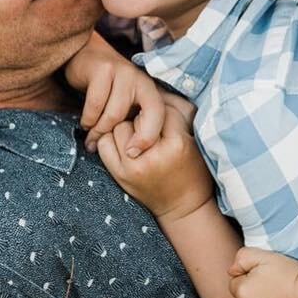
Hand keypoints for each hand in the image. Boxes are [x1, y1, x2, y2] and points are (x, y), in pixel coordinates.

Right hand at [64, 34, 165, 153]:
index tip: (133, 153)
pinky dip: (88, 118)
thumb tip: (133, 155)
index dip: (149, 136)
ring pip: (115, 113)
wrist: (85, 55)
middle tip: (107, 150)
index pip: (158, 115)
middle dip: (121, 138)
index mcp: (150, 90)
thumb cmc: (106, 89)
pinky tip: (85, 124)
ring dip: (100, 131)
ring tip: (91, 140)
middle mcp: (140, 80)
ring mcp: (123, 72)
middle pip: (138, 117)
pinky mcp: (103, 70)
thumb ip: (132, 123)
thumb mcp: (125, 105)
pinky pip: (96, 104)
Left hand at [96, 113, 213, 221]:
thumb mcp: (192, 140)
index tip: (164, 117)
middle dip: (141, 118)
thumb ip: (176, 114)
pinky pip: (104, 143)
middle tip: (149, 128)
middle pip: (136, 117)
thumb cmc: (192, 170)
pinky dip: (110, 139)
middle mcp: (152, 157)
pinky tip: (123, 144)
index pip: (161, 109)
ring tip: (137, 137)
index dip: (162, 110)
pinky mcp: (119, 175)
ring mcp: (132, 167)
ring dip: (126, 127)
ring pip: (118, 127)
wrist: (183, 207)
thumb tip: (153, 91)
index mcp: (176, 145)